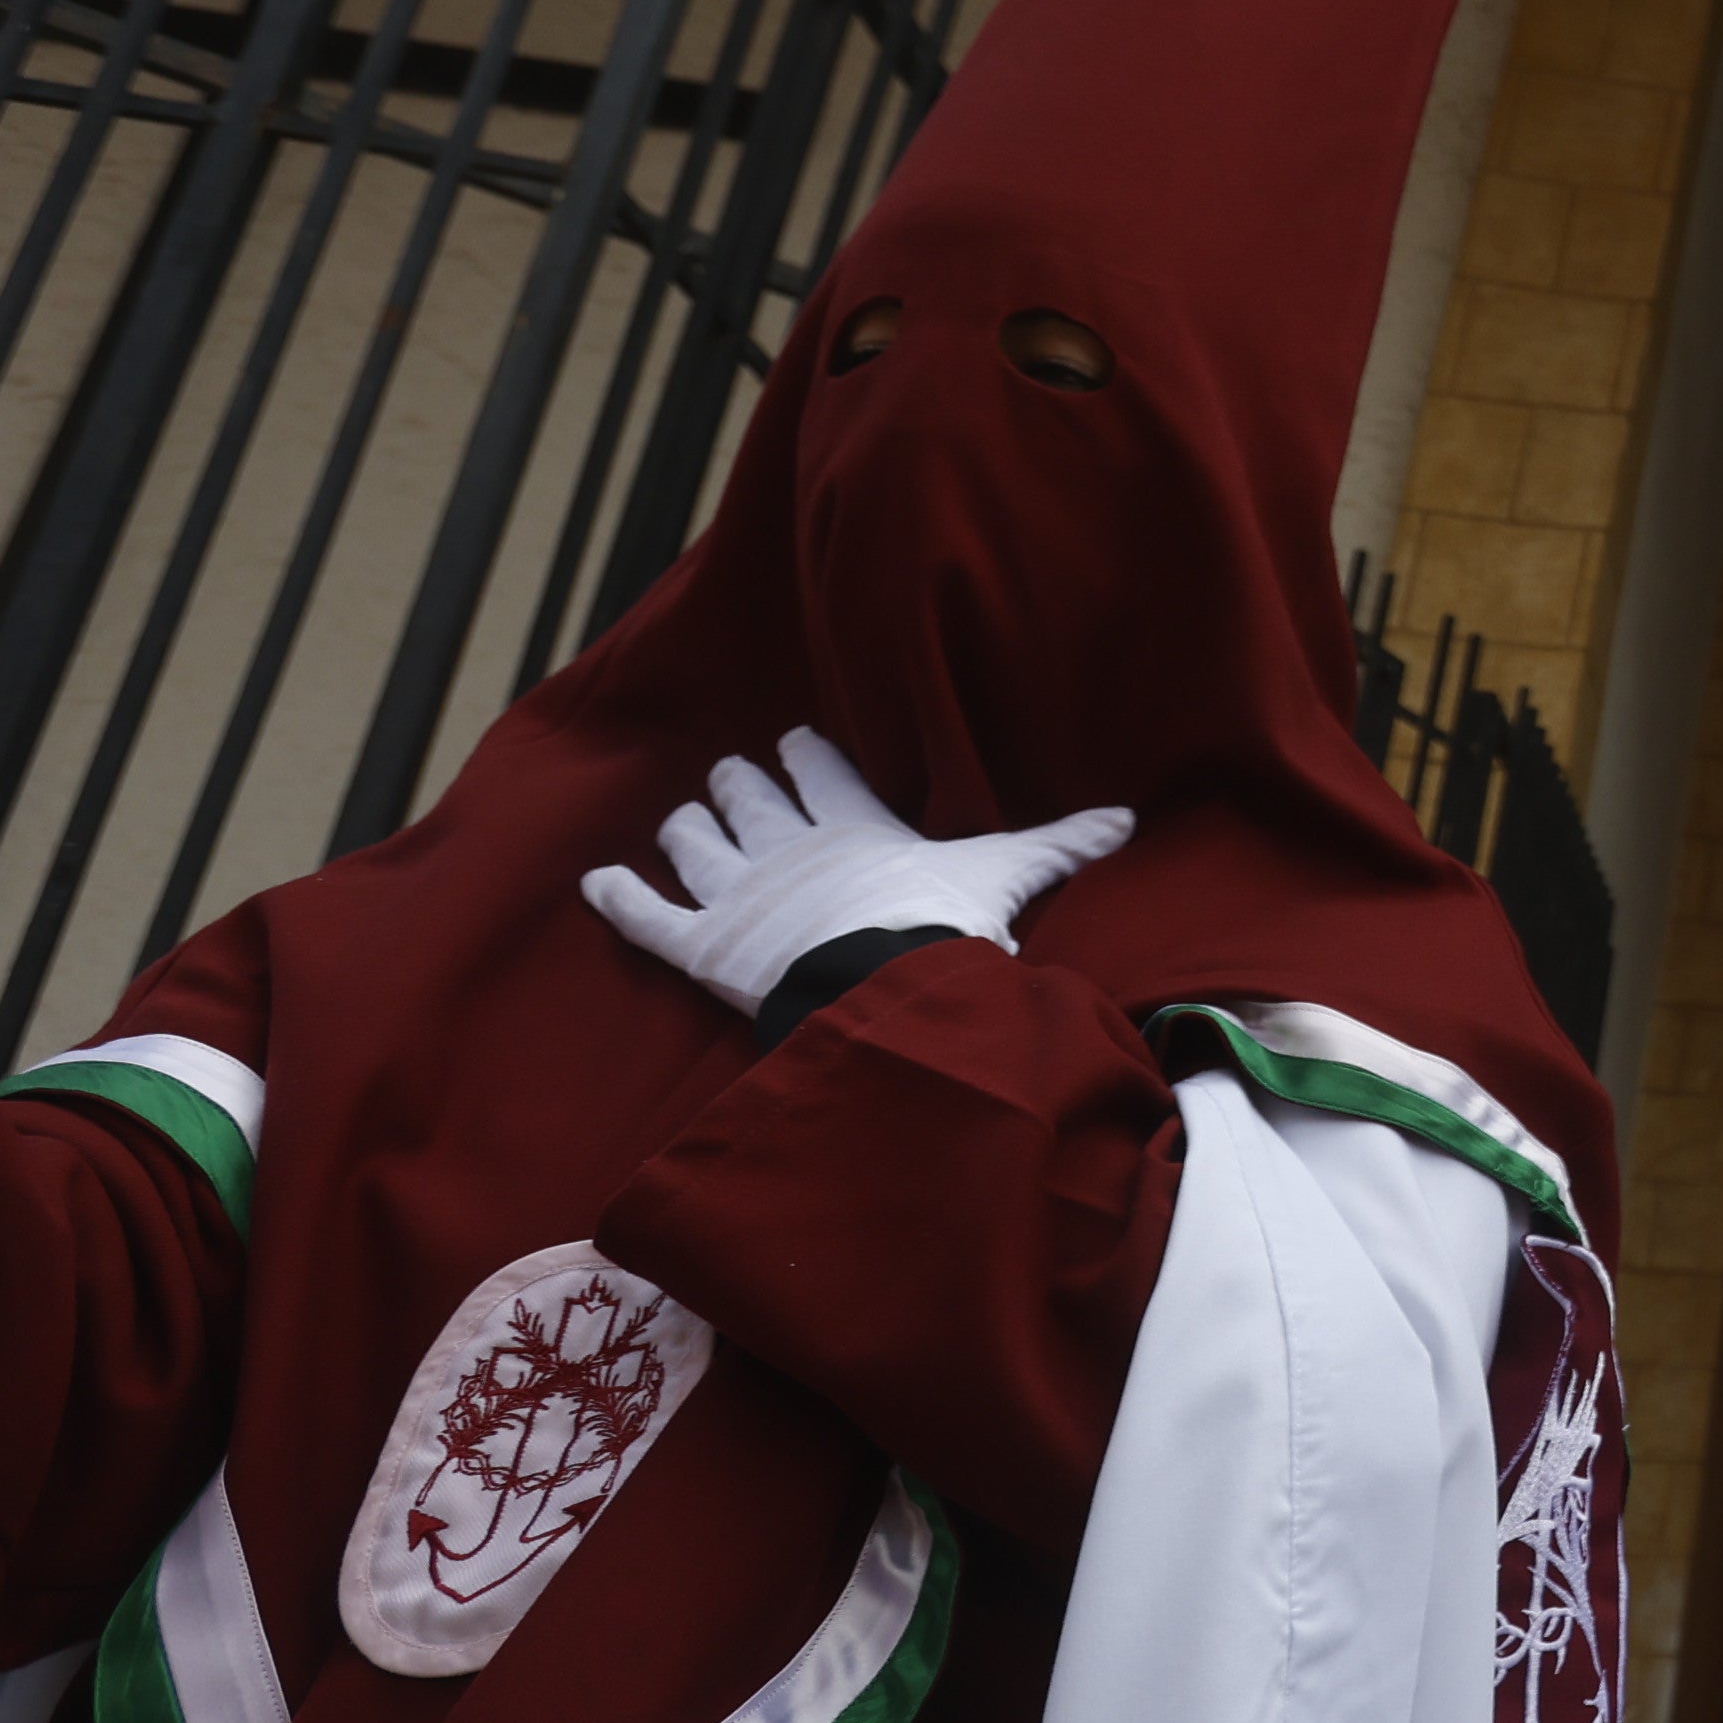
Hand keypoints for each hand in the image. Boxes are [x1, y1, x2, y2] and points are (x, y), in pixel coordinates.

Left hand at [581, 727, 1135, 1022]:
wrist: (880, 981)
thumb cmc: (942, 924)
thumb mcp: (1005, 878)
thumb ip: (1056, 848)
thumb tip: (1127, 819)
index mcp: (853, 825)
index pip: (822, 773)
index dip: (806, 755)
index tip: (794, 741)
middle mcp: (786, 846)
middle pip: (749, 797)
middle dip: (740, 784)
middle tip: (733, 777)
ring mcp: (737, 893)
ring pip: (695, 843)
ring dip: (688, 830)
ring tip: (683, 823)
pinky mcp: (699, 945)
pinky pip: (646, 914)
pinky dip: (617, 896)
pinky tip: (596, 880)